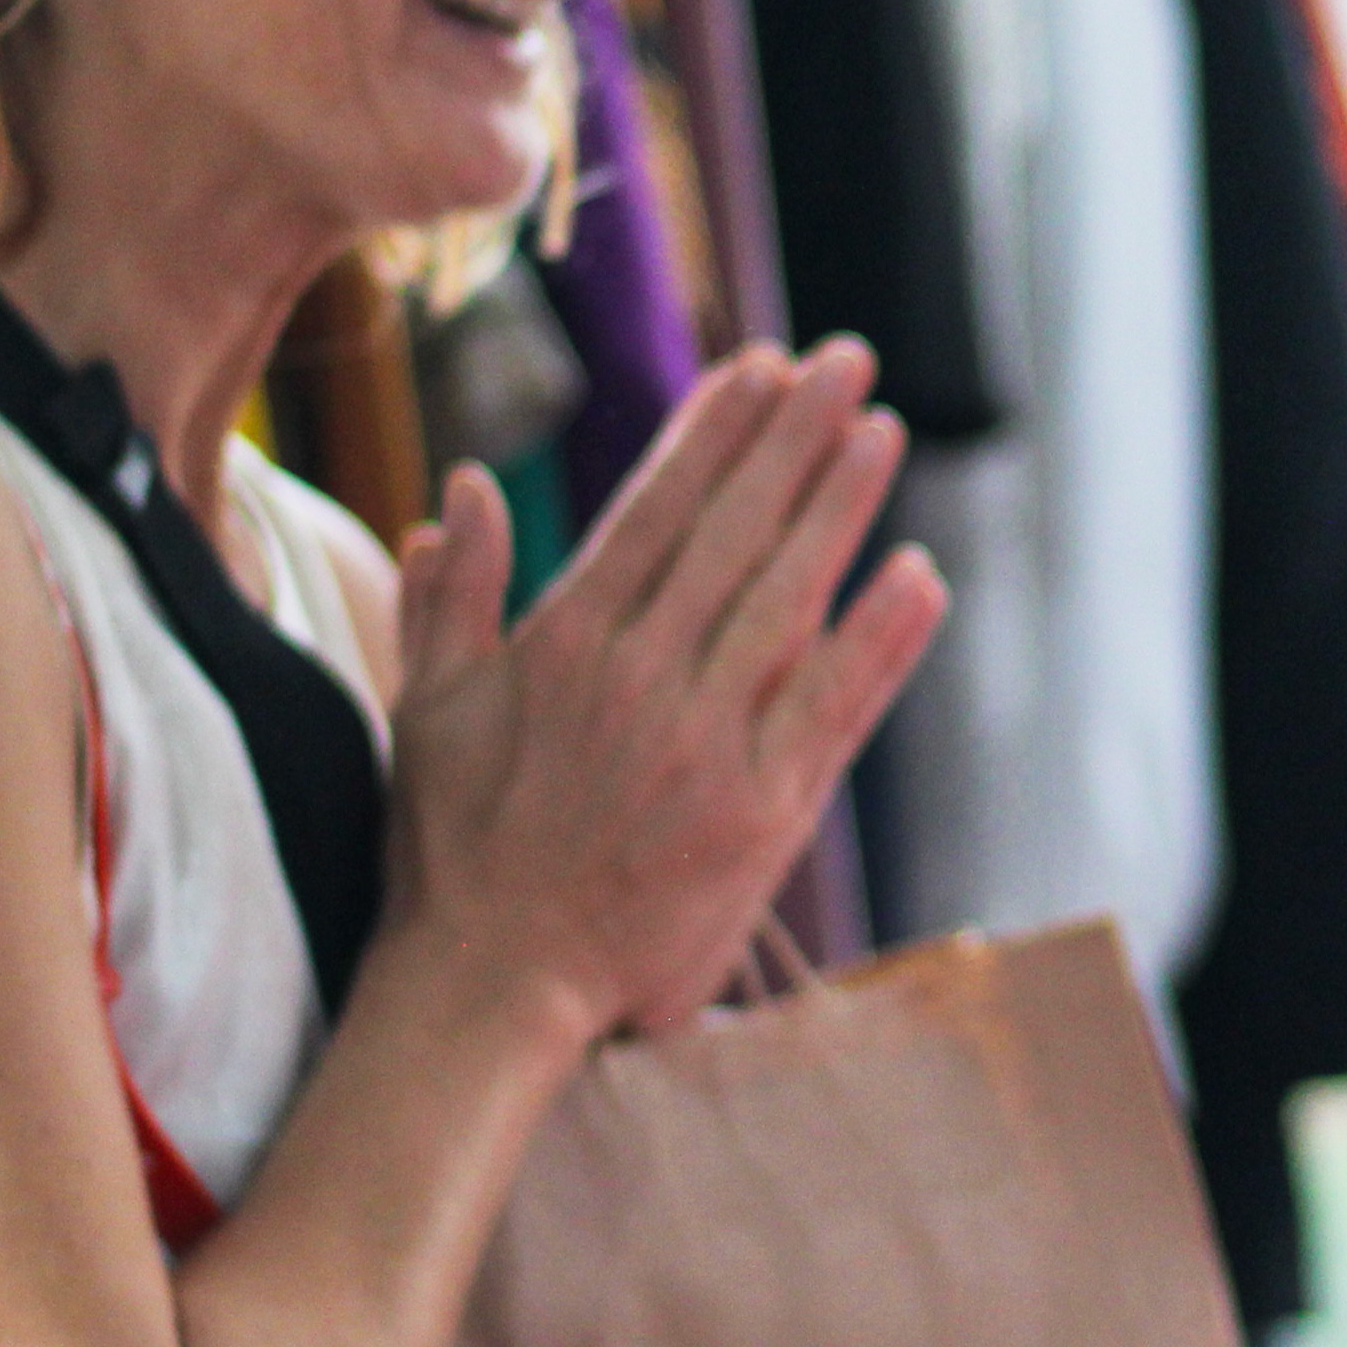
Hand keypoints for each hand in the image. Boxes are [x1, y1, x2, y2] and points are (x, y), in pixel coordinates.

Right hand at [380, 337, 943, 1050]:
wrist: (492, 987)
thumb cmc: (454, 852)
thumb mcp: (428, 712)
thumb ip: (449, 597)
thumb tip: (459, 489)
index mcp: (565, 645)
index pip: (656, 508)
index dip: (715, 431)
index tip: (761, 366)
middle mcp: (641, 680)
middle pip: (733, 532)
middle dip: (794, 438)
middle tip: (845, 360)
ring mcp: (707, 745)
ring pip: (787, 599)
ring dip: (839, 509)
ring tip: (880, 429)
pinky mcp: (762, 814)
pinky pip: (834, 707)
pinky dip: (880, 640)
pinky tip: (919, 575)